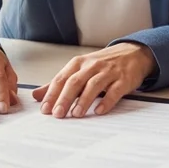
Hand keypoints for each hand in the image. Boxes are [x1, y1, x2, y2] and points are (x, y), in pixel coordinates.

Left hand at [32, 43, 155, 117]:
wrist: (132, 53)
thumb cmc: (102, 64)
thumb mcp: (79, 69)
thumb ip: (59, 83)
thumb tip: (36, 95)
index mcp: (78, 63)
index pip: (61, 78)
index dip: (52, 94)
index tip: (44, 109)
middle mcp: (92, 66)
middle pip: (75, 82)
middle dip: (64, 98)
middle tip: (57, 114)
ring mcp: (108, 72)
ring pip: (93, 85)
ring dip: (83, 100)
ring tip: (76, 114)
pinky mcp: (123, 79)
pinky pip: (114, 90)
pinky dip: (106, 101)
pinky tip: (99, 111)